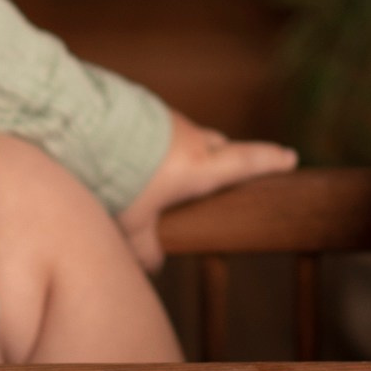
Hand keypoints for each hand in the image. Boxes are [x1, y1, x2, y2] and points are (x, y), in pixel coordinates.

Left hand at [119, 111, 297, 271]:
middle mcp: (190, 137)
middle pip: (220, 146)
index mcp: (199, 166)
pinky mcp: (141, 105)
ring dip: (183, 150)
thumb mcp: (130, 223)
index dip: (270, 161)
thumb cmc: (114, 178)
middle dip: (228, 156)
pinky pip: (158, 126)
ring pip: (186, 135)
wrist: (80, 125)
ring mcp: (166, 117)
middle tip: (232, 166)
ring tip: (163, 170)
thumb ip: (144, 248)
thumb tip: (153, 266)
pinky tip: (133, 154)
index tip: (291, 157)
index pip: (246, 162)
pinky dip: (155, 141)